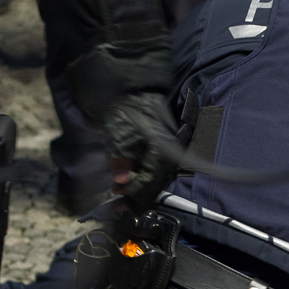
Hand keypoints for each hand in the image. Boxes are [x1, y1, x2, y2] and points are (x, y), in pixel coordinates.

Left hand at [102, 92, 179, 212]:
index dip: (133, 195)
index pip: (150, 183)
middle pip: (157, 183)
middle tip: (118, 204)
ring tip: (121, 193)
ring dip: (140, 187)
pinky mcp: (167, 143)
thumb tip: (121, 183)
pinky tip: (132, 178)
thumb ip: (119, 160)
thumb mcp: (116, 132)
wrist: (131, 84)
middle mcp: (172, 150)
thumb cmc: (124, 105)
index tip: (116, 199)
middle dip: (137, 196)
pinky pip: (158, 167)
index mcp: (163, 148)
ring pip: (158, 177)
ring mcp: (172, 147)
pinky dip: (144, 175)